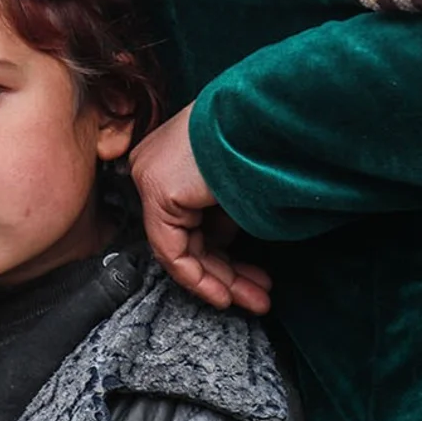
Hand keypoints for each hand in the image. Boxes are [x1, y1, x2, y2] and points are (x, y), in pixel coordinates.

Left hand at [129, 102, 271, 312]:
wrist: (271, 119)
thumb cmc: (266, 141)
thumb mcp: (239, 184)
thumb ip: (222, 212)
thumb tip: (221, 240)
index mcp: (172, 158)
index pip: (190, 220)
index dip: (223, 255)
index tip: (252, 278)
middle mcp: (153, 164)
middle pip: (188, 236)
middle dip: (227, 273)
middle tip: (258, 295)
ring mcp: (150, 176)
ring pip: (181, 249)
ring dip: (221, 281)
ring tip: (256, 301)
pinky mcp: (156, 190)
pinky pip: (172, 250)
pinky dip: (198, 278)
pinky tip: (226, 295)